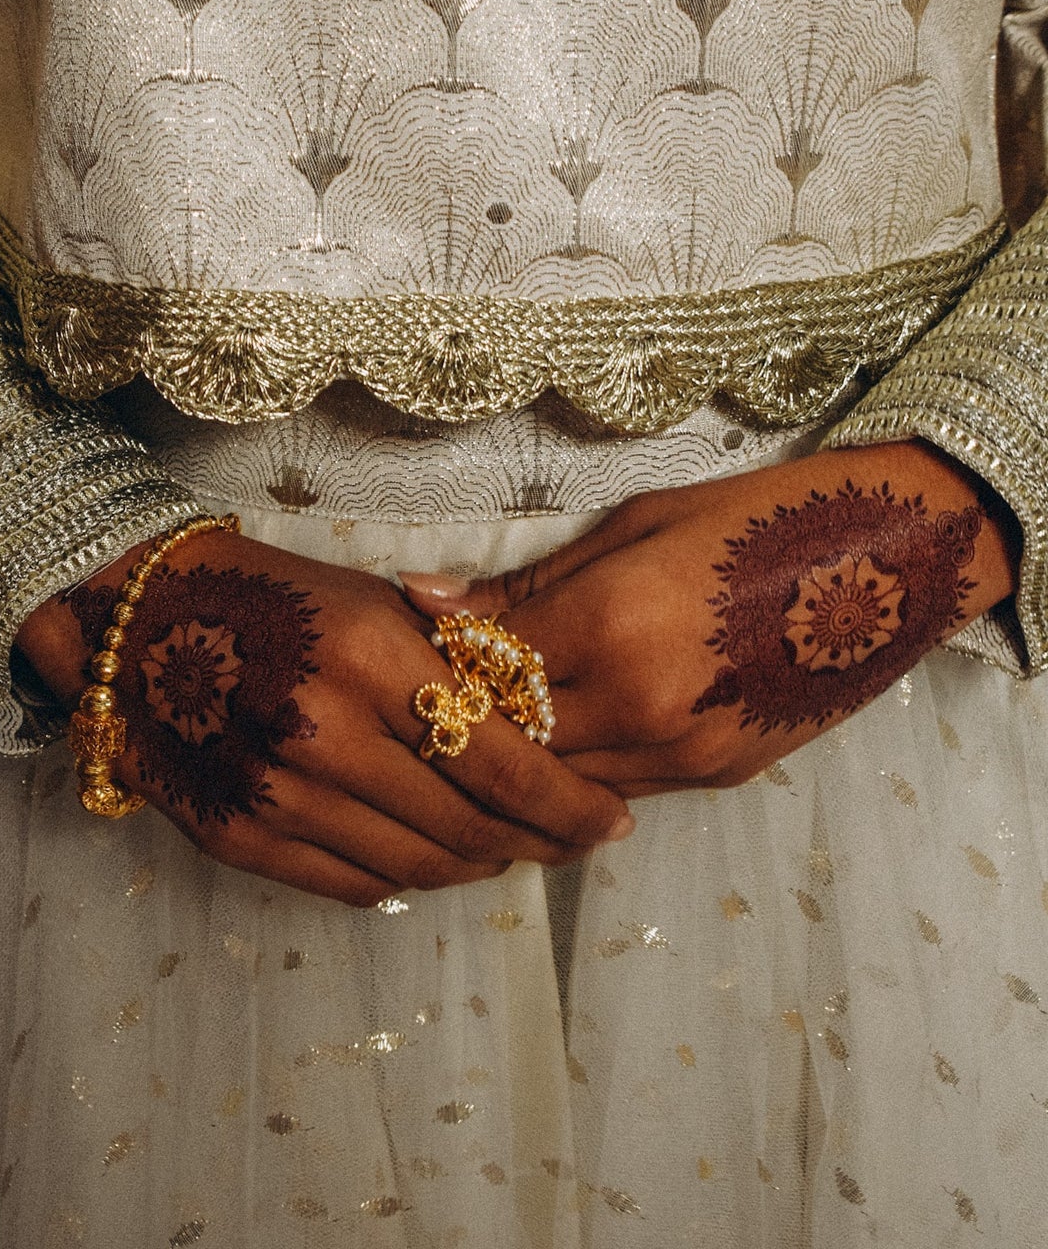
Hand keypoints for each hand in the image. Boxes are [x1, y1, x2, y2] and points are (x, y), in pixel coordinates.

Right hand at [16, 528, 631, 905]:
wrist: (137, 624)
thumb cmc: (275, 596)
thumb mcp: (373, 602)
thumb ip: (454, 663)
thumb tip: (542, 730)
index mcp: (369, 659)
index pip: (501, 761)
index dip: (569, 805)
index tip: (610, 820)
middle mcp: (324, 735)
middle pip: (469, 825)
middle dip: (540, 841)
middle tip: (575, 838)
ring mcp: (278, 796)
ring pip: (418, 866)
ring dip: (480, 865)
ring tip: (513, 848)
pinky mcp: (243, 839)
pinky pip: (355, 884)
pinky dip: (410, 879)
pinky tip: (437, 858)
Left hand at [401, 444, 1020, 796]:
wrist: (889, 562)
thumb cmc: (755, 518)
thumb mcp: (634, 524)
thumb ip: (527, 582)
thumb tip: (425, 601)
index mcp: (611, 625)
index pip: (483, 670)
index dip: (440, 660)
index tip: (415, 643)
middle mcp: (641, 704)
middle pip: (511, 741)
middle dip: (467, 718)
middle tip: (440, 688)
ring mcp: (683, 750)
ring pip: (560, 781)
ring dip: (520, 754)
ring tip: (492, 714)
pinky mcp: (717, 774)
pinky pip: (619, 786)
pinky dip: (581, 766)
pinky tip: (566, 732)